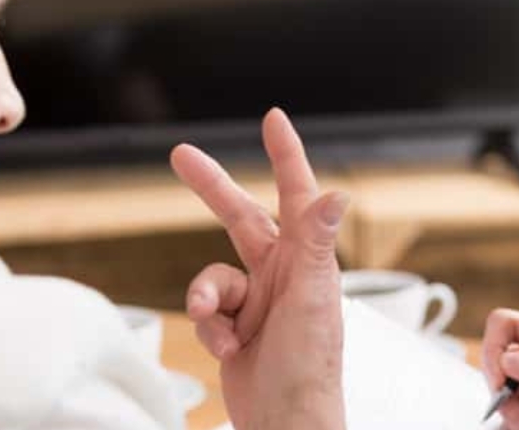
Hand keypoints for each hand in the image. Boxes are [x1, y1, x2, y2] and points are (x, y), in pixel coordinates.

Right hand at [171, 108, 349, 429]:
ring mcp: (257, 298)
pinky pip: (204, 310)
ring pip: (211, 274)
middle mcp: (284, 271)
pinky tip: (228, 348)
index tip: (273, 120)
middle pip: (240, 216)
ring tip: (221, 326)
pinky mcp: (234, 324)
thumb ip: (317, 243)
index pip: (297, 194)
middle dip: (210, 188)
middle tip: (180, 155)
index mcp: (308, 257)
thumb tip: (338, 194)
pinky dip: (209, 328)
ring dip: (205, 297)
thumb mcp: (313, 298)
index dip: (285, 154)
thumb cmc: (309, 366)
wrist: (284, 422)